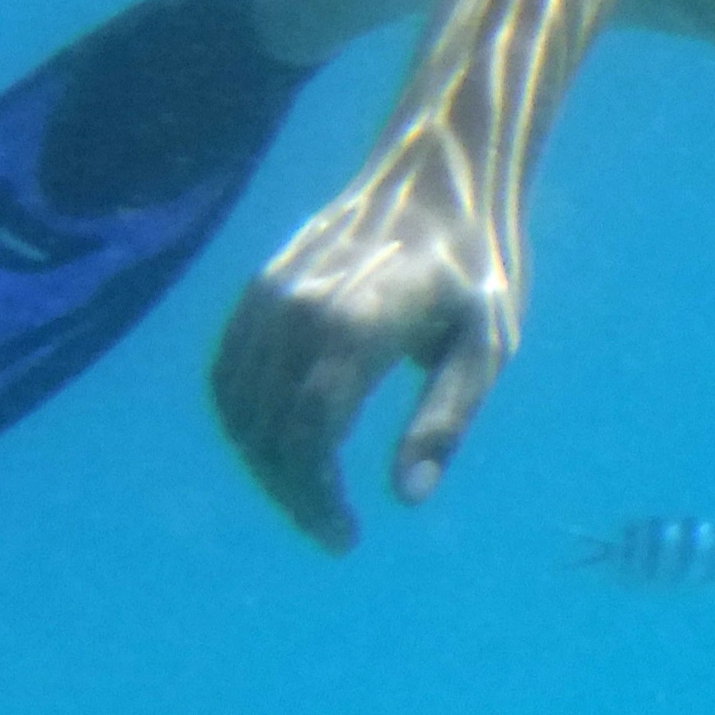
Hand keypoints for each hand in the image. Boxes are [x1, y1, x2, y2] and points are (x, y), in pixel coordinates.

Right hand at [206, 117, 521, 552]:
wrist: (439, 178)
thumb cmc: (474, 268)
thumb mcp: (486, 345)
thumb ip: (445, 420)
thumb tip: (407, 496)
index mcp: (355, 324)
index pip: (308, 435)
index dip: (316, 497)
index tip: (346, 536)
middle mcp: (297, 309)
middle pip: (266, 430)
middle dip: (292, 492)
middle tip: (333, 529)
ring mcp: (268, 297)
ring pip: (236, 407)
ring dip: (263, 464)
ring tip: (311, 497)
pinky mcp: (256, 292)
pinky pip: (228, 373)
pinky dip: (243, 423)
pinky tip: (282, 451)